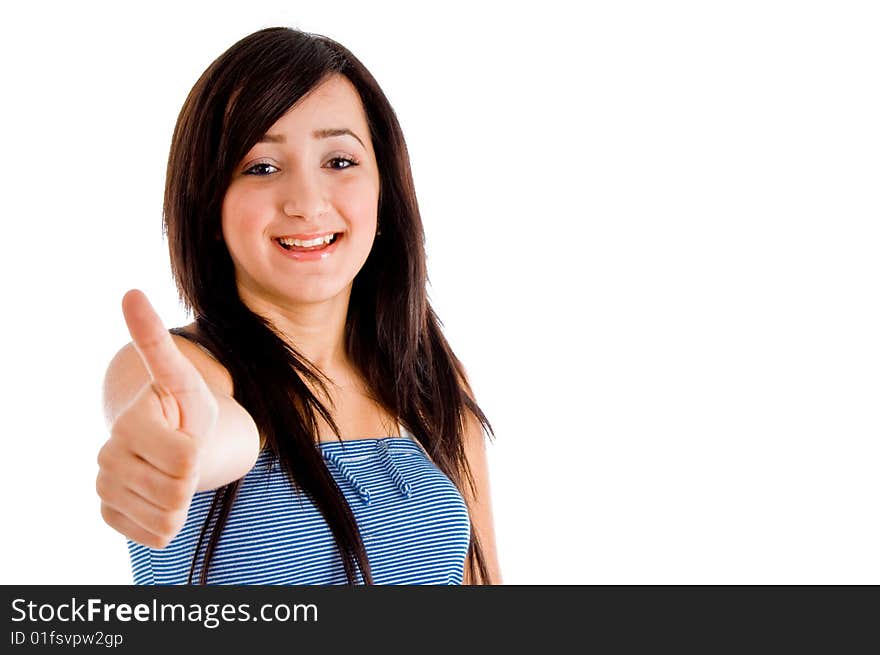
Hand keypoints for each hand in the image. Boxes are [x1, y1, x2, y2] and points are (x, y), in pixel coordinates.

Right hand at [96, 289, 218, 548]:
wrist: (169, 438)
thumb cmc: (184, 407)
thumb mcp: (182, 376)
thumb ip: (156, 342)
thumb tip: (130, 292)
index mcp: (129, 424)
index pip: (186, 459)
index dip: (198, 450)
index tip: (187, 432)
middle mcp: (108, 458)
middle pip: (177, 491)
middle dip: (192, 475)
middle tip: (185, 454)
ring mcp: (106, 489)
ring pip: (168, 518)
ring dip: (183, 499)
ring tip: (175, 472)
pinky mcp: (111, 514)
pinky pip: (157, 534)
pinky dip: (169, 520)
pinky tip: (162, 494)